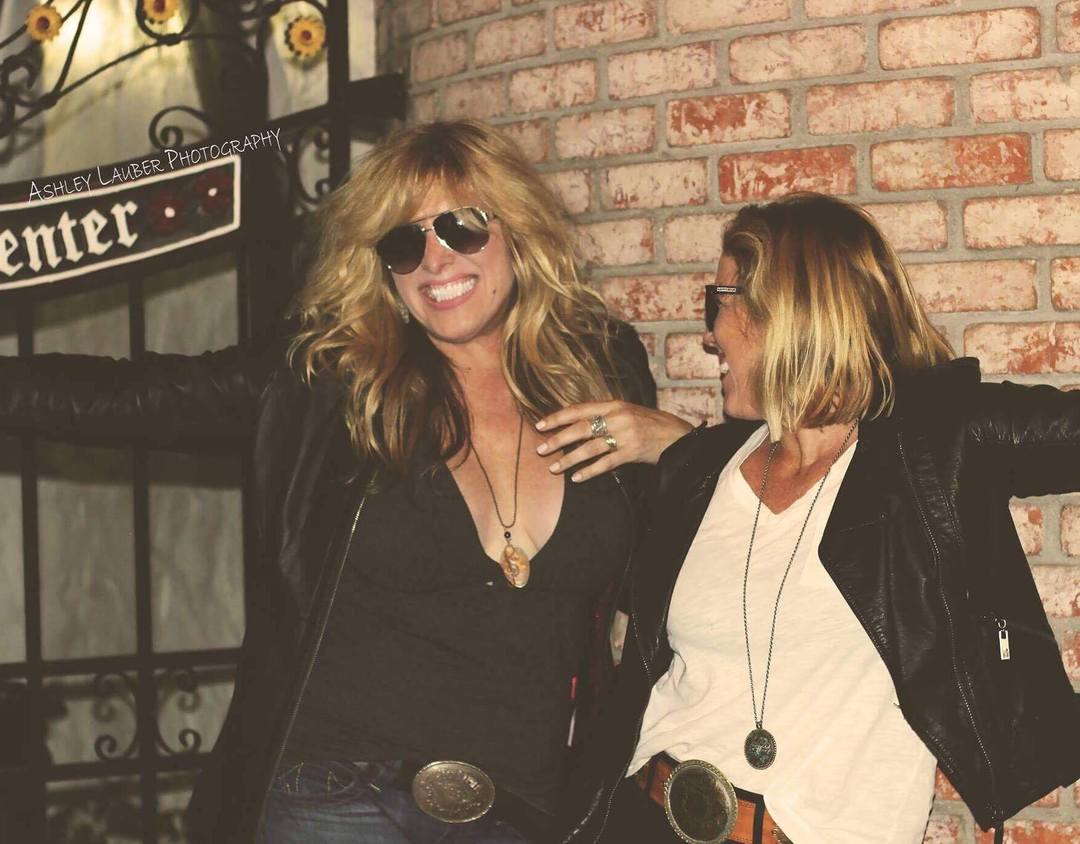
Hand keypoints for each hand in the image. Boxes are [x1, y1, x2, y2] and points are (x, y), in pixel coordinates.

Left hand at [535, 401, 693, 481]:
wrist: (678, 436)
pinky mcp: (632, 452)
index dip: (558, 417)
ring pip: (590, 448)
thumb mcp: (627, 412)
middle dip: (557, 439)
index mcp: (614, 405)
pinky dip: (589, 471)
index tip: (540, 425)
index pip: (579, 409)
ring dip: (569, 459)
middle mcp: (618, 418)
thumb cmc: (650, 424)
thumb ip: (605, 415)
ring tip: (554, 468)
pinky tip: (576, 478)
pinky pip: (606, 463)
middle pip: (581, 428)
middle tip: (540, 450)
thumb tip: (577, 423)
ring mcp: (625, 435)